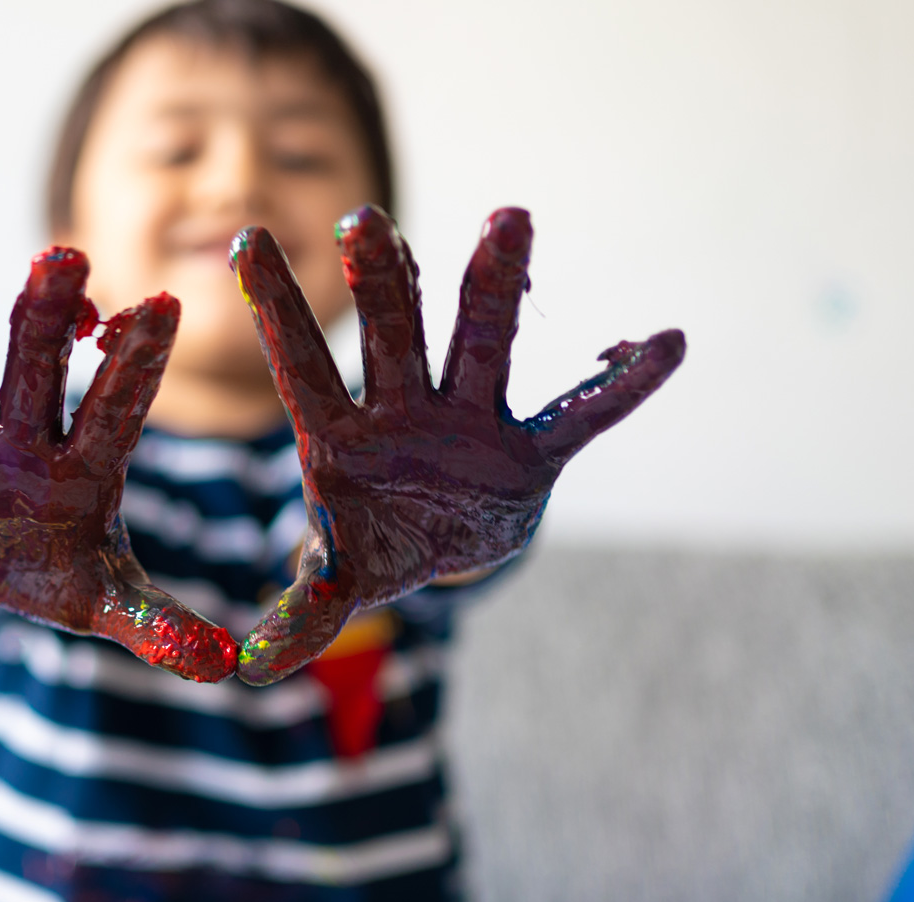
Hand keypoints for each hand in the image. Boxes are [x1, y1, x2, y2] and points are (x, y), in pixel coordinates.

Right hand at [0, 232, 237, 682]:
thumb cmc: (57, 574)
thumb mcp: (104, 602)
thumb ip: (156, 623)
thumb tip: (221, 665)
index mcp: (80, 468)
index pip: (115, 411)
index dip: (134, 367)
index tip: (161, 308)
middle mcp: (22, 439)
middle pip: (35, 368)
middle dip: (45, 316)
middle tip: (65, 255)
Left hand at [229, 206, 685, 684]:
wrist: (449, 545)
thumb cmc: (379, 545)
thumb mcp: (343, 579)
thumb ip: (307, 611)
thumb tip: (252, 670)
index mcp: (343, 435)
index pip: (303, 365)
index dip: (277, 310)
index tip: (245, 241)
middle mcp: (404, 409)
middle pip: (392, 338)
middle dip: (380, 286)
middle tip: (364, 222)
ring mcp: (470, 420)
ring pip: (480, 344)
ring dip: (492, 286)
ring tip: (508, 218)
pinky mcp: (531, 449)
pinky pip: (581, 415)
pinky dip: (623, 386)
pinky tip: (668, 344)